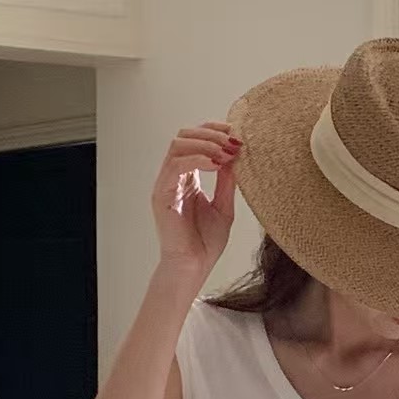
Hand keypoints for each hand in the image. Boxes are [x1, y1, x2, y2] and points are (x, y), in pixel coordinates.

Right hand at [151, 122, 238, 278]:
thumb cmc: (205, 244)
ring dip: (205, 143)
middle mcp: (173, 177)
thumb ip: (227, 181)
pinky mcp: (162, 193)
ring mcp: (166, 184)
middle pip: (184, 136)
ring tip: (226, 152)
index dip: (214, 132)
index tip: (236, 134)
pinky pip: (176, 164)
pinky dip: (197, 158)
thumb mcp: (224, 206)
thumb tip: (234, 155)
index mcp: (187, 178)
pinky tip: (216, 164)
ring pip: (178, 144)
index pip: (195, 141)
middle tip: (233, 140)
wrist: (193, 267)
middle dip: (210, 133)